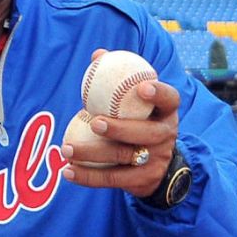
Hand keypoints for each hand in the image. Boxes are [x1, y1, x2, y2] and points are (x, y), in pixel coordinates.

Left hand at [62, 49, 179, 197]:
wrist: (157, 166)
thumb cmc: (139, 121)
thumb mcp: (137, 102)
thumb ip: (120, 80)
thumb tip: (97, 55)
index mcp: (166, 112)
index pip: (170, 99)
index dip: (159, 93)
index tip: (142, 87)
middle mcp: (166, 136)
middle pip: (146, 133)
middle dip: (120, 128)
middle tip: (95, 122)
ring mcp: (155, 160)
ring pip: (123, 157)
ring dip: (91, 153)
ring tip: (66, 149)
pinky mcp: (142, 181)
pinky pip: (112, 179)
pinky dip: (88, 177)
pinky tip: (67, 171)